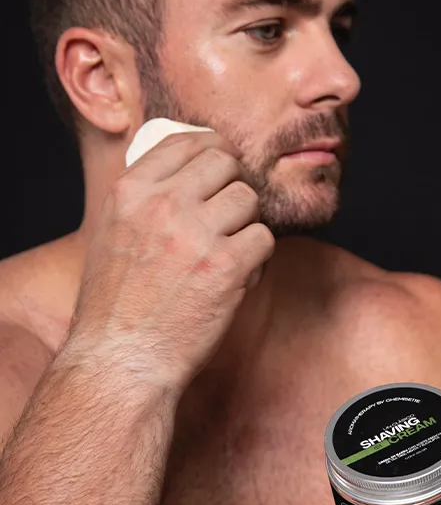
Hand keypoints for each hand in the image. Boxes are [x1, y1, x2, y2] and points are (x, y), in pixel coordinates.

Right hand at [65, 131, 274, 391]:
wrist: (122, 362)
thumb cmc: (116, 304)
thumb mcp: (112, 232)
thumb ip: (147, 195)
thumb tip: (192, 166)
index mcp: (130, 191)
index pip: (188, 141)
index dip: (214, 151)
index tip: (221, 169)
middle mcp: (162, 205)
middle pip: (226, 163)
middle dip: (233, 186)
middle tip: (229, 214)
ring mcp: (195, 234)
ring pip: (249, 199)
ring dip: (245, 224)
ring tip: (227, 253)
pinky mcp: (226, 266)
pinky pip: (264, 239)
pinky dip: (257, 260)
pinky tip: (236, 278)